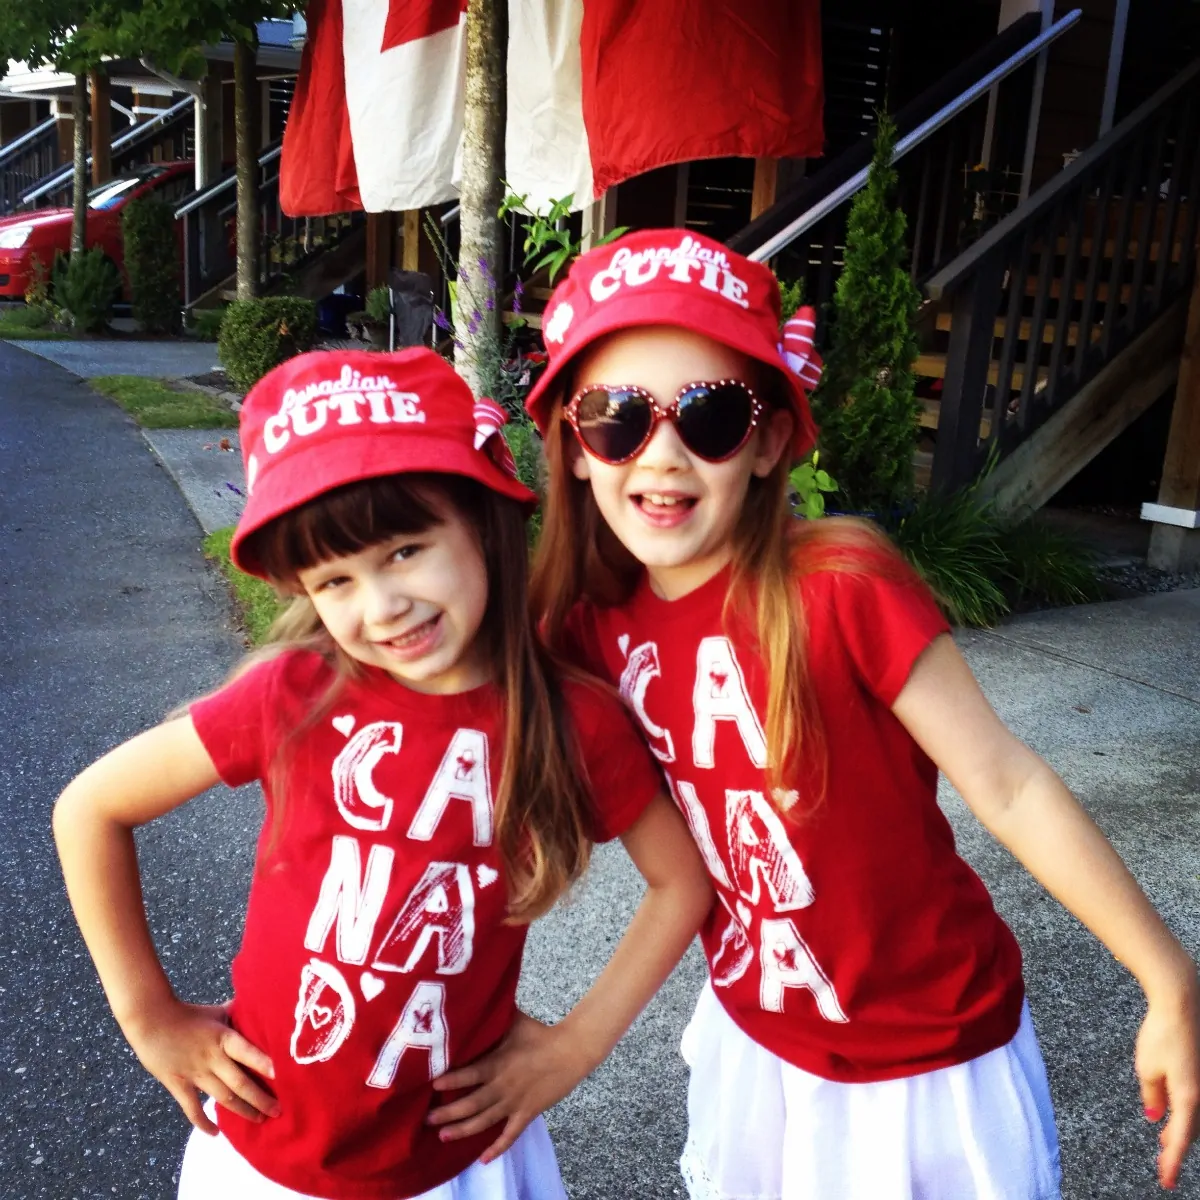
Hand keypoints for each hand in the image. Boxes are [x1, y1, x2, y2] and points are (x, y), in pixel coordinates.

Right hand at [124, 998, 278, 1134]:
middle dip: (261, 1099)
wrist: (151, 1020)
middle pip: (240, 1084)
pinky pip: (192, 1109)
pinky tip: (216, 1133)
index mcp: (224, 1038)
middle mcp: (212, 1058)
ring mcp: (195, 1074)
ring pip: (223, 1098)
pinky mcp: (178, 1084)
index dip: (265, 1065)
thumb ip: (237, 1014)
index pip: (248, 1053)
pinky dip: (203, 1123)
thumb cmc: (188, 1014)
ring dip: (242, 1111)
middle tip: (278, 1111)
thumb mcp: (217, 1011)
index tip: (283, 1076)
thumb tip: (257, 1005)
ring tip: (260, 1120)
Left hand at [427, 1011, 595, 1163]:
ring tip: (442, 1136)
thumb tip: (476, 999)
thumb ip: (493, 1017)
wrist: (571, 1051)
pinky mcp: (527, 1113)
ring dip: (462, 1131)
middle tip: (427, 1119)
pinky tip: (483, 1159)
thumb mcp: (514, 1021)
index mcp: (498, 1063)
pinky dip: (497, 1148)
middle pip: (470, 1104)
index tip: (431, 1086)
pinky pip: (510, 1135)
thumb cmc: (541, 1033)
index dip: (450, 1081)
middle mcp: (502, 1086)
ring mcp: (514, 1103)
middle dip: (447, 1113)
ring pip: (484, 1121)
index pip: (469, 1074)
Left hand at [1136, 980, 1199, 1188]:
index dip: (1172, 1162)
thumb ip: (1151, 1096)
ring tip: (1164, 1141)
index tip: (1165, 1181)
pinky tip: (1169, 1109)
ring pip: (1192, 1114)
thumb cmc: (1163, 1033)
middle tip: (1164, 1164)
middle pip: (1190, 1129)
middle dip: (1176, 1146)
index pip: (1181, 1139)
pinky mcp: (1198, 1069)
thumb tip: (1154, 1116)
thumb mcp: (1146, 1067)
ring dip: (1179, 1128)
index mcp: (1189, 1097)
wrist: (1181, 1003)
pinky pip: (1192, 1098)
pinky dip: (1182, 1110)